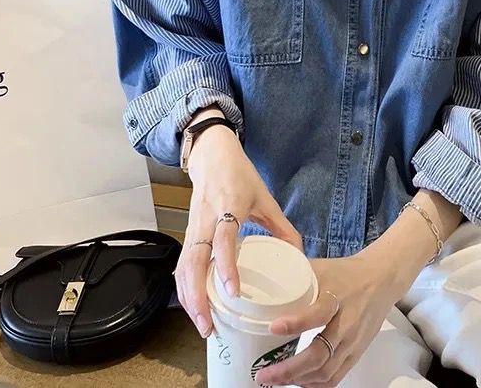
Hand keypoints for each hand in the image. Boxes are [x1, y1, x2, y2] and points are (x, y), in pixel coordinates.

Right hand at [174, 117, 302, 338]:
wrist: (212, 155)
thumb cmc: (239, 175)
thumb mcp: (266, 198)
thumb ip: (282, 226)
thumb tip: (299, 256)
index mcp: (228, 207)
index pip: (222, 240)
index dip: (225, 266)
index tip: (233, 292)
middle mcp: (206, 220)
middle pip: (193, 262)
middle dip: (198, 297)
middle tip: (209, 326)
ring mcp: (193, 228)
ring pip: (183, 268)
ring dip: (189, 299)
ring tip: (202, 324)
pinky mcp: (188, 234)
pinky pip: (181, 265)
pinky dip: (184, 288)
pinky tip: (194, 307)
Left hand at [254, 254, 400, 386]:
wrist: (381, 280)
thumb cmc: (347, 273)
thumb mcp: (321, 268)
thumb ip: (295, 274)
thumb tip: (261, 279)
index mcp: (337, 297)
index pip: (318, 313)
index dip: (296, 322)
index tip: (273, 327)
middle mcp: (347, 323)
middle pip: (320, 355)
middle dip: (289, 369)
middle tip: (263, 374)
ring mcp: (353, 342)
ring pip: (326, 371)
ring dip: (298, 380)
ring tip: (274, 379)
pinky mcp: (357, 353)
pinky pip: (336, 376)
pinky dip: (315, 384)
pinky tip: (298, 381)